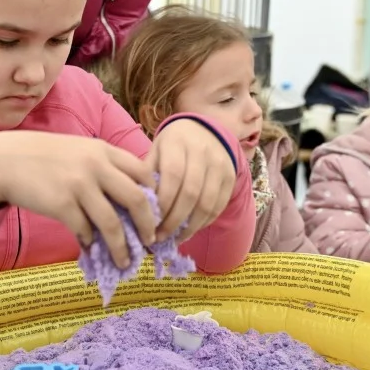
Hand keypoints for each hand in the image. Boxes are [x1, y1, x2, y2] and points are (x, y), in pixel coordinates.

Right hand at [0, 131, 156, 268]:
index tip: (155, 214)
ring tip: (124, 261)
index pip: (143, 173)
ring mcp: (79, 185)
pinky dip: (90, 243)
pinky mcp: (61, 205)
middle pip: (137, 199)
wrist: (4, 161)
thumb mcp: (79, 150)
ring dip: (122, 247)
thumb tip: (130, 198)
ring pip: (113, 224)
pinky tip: (89, 248)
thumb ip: (103, 166)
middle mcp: (95, 165)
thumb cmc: (43, 158)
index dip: (154, 196)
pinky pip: (85, 231)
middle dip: (148, 225)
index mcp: (103, 150)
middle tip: (150, 241)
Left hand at [148, 119, 236, 242]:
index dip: (163, 204)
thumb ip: (147, 176)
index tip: (149, 224)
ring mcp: (220, 164)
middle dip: (173, 221)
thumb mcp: (155, 152)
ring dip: (189, 227)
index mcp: (177, 143)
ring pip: (207, 203)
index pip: (172, 177)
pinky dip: (203, 223)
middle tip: (159, 237)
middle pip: (190, 193)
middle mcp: (202, 152)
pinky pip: (218, 206)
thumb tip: (138, 211)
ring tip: (174, 239)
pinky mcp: (231, 177)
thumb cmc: (172, 146)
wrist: (204, 130)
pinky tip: (189, 230)